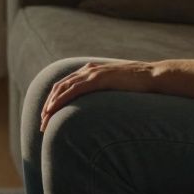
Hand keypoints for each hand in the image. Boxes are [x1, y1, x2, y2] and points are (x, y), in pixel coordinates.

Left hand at [39, 61, 155, 131]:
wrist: (152, 77)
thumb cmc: (137, 86)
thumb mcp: (115, 89)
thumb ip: (104, 93)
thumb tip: (99, 108)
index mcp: (90, 71)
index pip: (65, 86)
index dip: (54, 100)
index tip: (48, 116)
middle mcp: (87, 70)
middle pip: (59, 87)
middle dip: (48, 105)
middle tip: (42, 123)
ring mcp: (92, 73)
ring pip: (63, 89)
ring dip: (51, 105)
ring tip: (44, 120)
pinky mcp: (97, 78)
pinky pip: (73, 90)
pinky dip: (60, 100)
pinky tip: (53, 110)